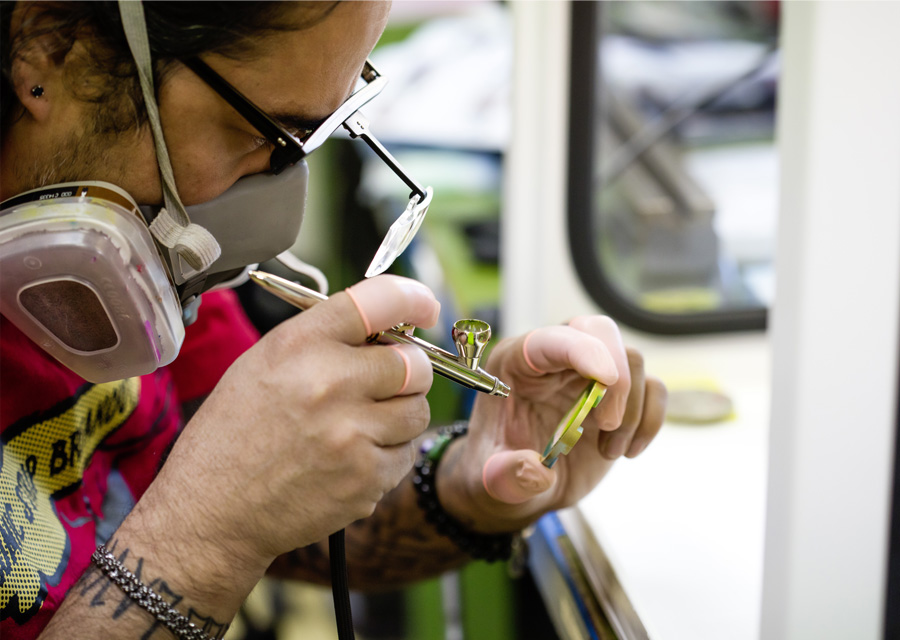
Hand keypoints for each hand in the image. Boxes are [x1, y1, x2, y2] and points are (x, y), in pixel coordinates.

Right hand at [135, 275, 439, 573]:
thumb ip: (324, 339)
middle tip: (388, 383)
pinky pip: (406, 453)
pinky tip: (351, 458)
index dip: (414, 299)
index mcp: (299, 345)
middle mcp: (328, 383)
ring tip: (359, 425)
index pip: (380, 301)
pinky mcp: (364, 477)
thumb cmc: (235, 433)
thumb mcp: (264, 364)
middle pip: (414, 363)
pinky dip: (388, 455)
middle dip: (408, 371)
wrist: (211, 511)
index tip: (426, 308)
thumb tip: (388, 327)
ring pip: (417, 410)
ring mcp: (350, 433)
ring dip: (399, 415)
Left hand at [437, 316, 666, 532]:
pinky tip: (626, 451)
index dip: (581, 350)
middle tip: (607, 424)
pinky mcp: (618, 395)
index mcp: (515, 363)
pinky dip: (650, 420)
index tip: (606, 380)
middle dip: (615, 375)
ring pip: (631, 361)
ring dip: (630, 412)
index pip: (551, 339)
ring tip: (607, 452)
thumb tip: (535, 471)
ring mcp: (589, 372)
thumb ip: (507, 475)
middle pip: (599, 331)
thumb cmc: (496, 471)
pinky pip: (653, 387)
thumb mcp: (491, 479)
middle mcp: (554, 358)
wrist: (519, 487)